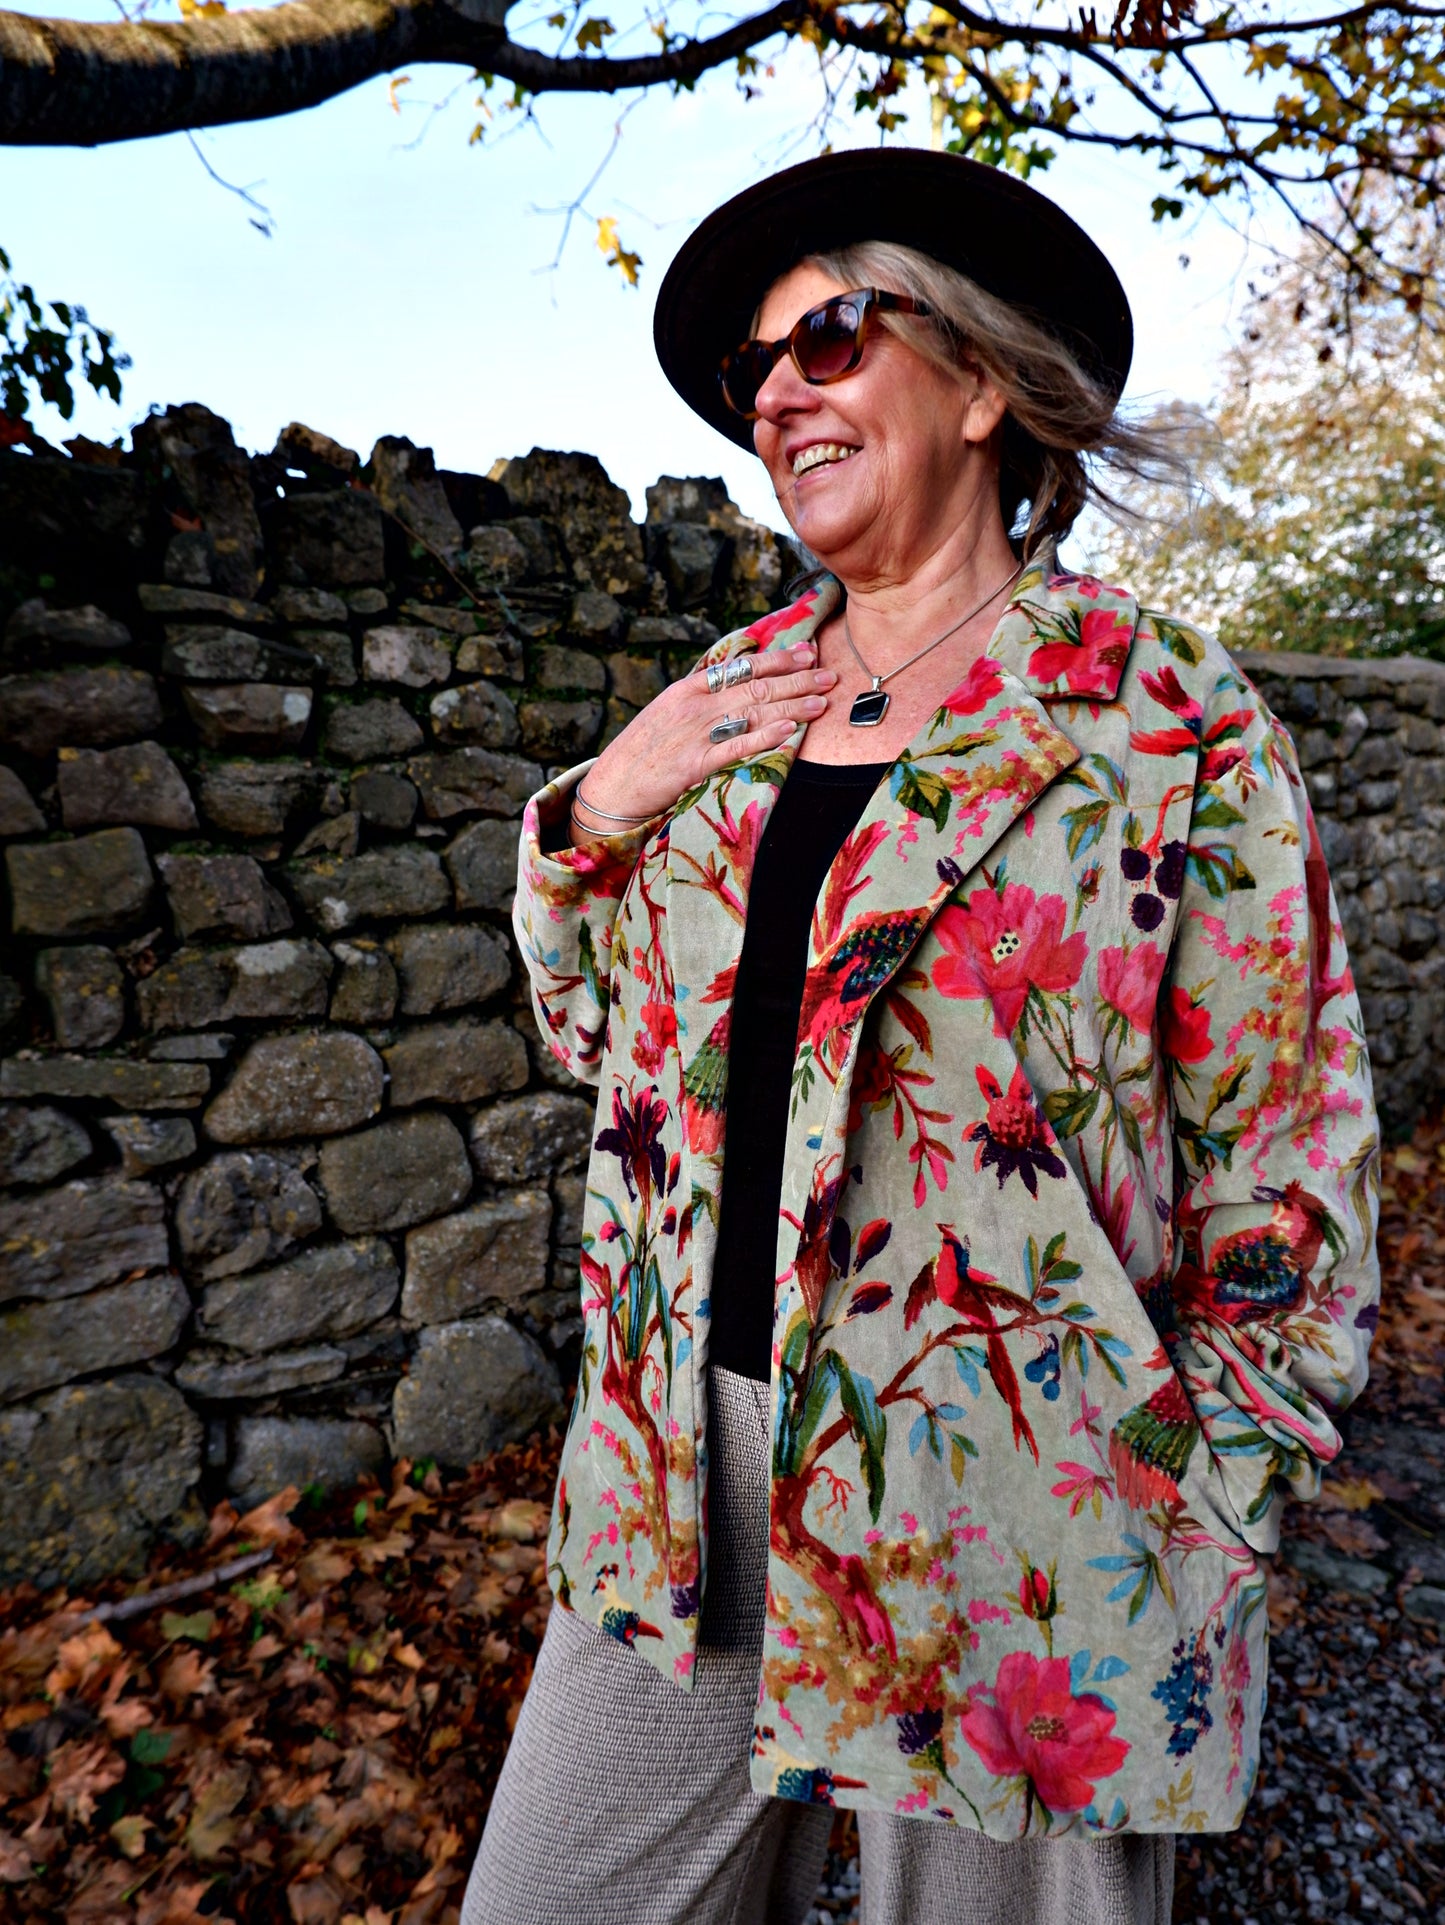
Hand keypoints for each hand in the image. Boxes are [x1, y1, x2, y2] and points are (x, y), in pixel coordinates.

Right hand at [570, 640, 834, 841]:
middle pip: (755, 687)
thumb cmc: (642, 753)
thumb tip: (737, 686)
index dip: (778, 660)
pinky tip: (788, 732)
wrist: (610, 788)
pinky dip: (763, 737)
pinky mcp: (694, 765)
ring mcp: (694, 734)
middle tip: (831, 676)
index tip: (808, 653)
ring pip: (753, 713)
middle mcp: (694, 706)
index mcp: (688, 689)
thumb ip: (702, 700)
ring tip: (823, 703)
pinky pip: (735, 748)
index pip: (742, 667)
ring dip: (792, 707)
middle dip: (798, 681)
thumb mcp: (668, 714)